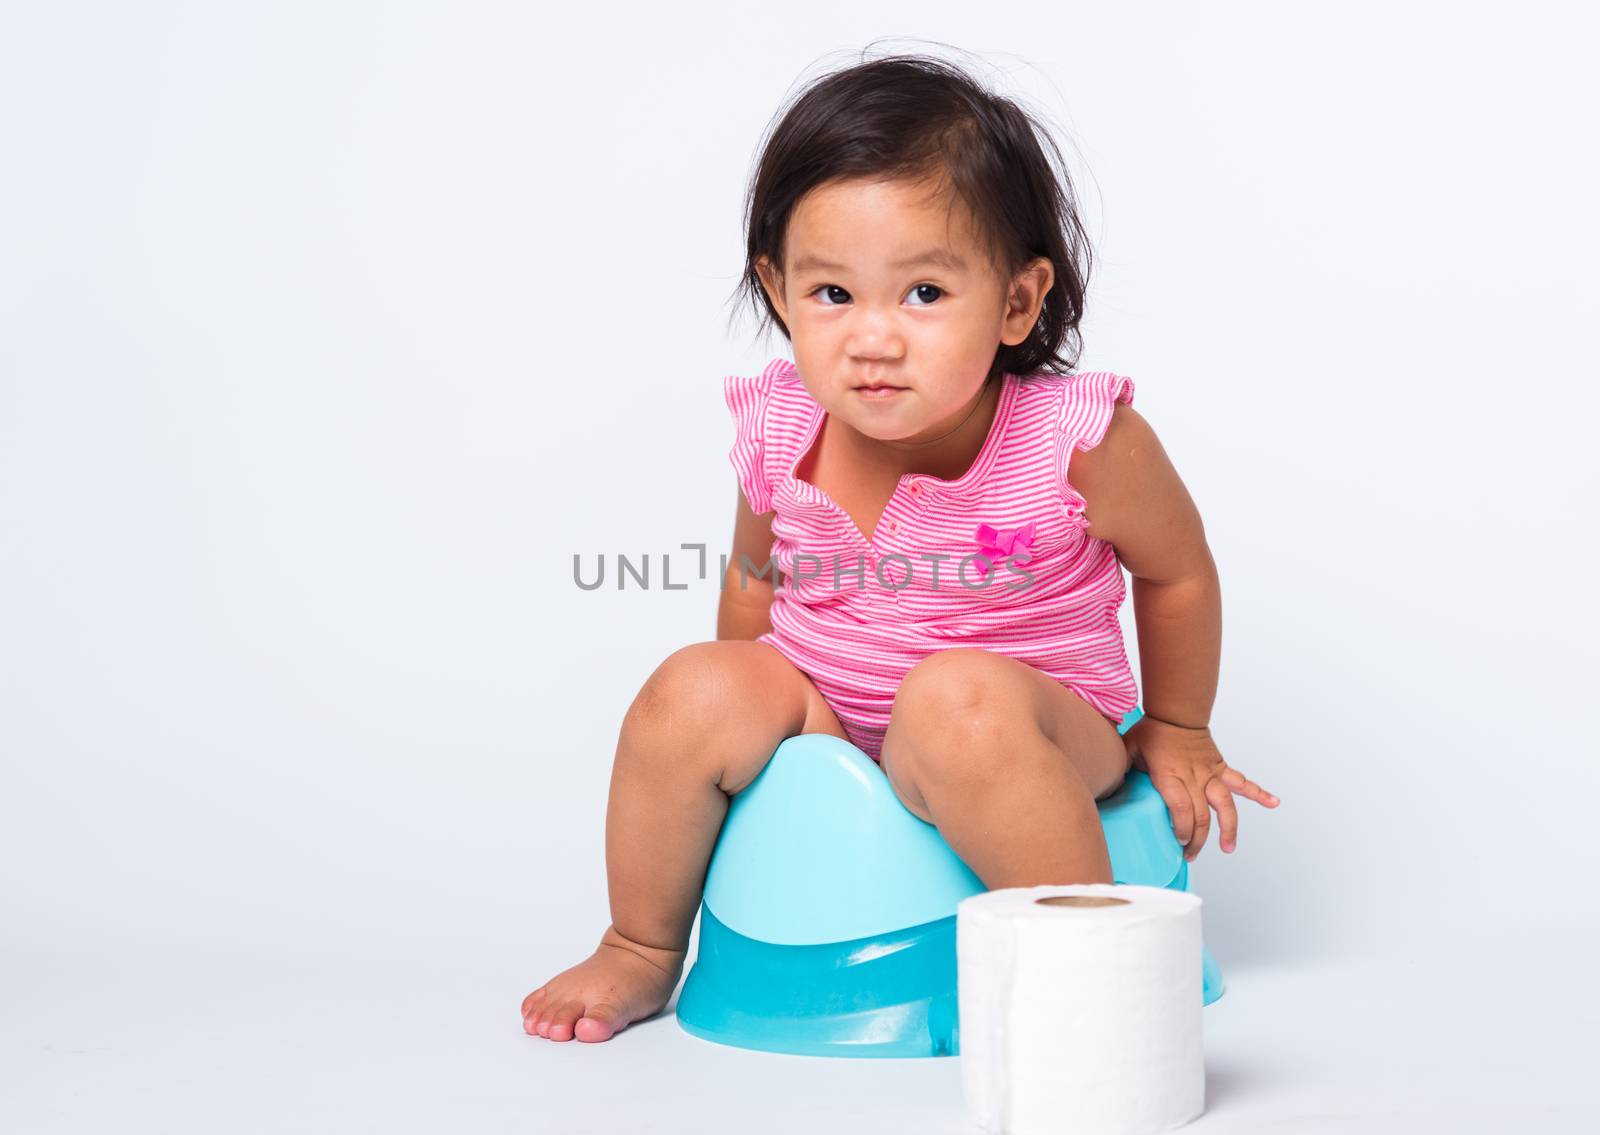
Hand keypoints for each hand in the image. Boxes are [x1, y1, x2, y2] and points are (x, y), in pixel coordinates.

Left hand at [1123, 714, 1278, 860]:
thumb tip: (1107, 787)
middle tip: (1190, 854)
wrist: (1176, 711)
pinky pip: (1241, 782)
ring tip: (1229, 848)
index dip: (1182, 830)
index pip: (1182, 810)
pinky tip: (1274, 803)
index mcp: (1171, 776)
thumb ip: (1120, 770)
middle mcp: (1194, 778)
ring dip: (1229, 828)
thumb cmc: (1151, 731)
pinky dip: (1259, 792)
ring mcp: (1210, 774)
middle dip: (1197, 840)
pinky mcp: (1220, 768)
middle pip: (1201, 816)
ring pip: (1225, 805)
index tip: (1178, 842)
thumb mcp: (1128, 751)